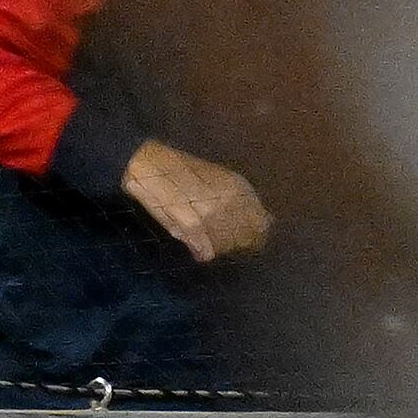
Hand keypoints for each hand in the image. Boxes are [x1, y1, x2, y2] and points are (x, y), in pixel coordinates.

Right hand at [121, 139, 272, 262]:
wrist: (150, 164)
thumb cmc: (184, 173)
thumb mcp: (221, 180)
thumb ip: (243, 201)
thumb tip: (268, 222)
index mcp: (240, 188)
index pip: (262, 224)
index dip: (257, 236)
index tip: (249, 243)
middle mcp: (231, 201)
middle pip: (246, 238)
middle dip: (238, 245)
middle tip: (225, 246)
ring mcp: (213, 214)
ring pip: (227, 247)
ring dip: (219, 249)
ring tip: (208, 243)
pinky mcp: (193, 225)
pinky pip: (207, 252)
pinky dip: (203, 253)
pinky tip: (198, 251)